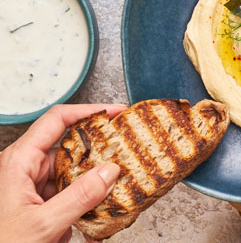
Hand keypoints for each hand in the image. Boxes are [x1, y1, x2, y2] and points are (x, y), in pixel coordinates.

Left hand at [0, 104, 126, 242]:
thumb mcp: (43, 224)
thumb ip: (79, 197)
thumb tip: (109, 172)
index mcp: (18, 162)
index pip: (57, 121)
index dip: (88, 111)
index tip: (116, 113)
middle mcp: (24, 168)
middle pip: (69, 146)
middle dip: (98, 152)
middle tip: (125, 154)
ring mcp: (32, 184)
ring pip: (72, 170)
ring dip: (94, 182)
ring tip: (115, 189)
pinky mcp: (39, 200)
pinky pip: (69, 191)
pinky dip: (86, 200)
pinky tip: (98, 211)